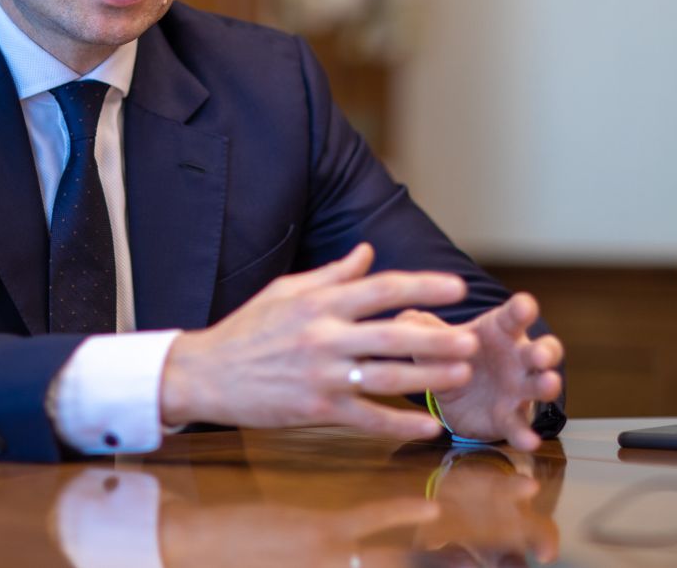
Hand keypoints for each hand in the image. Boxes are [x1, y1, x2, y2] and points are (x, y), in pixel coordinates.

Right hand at [160, 243, 480, 440]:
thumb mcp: (285, 291)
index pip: (381, 288)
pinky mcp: (316, 409)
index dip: (423, 287)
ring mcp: (321, 375)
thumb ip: (332, 274)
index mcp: (319, 303)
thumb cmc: (248, 329)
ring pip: (387, 376)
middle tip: (471, 339)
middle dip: (436, 337)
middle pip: (392, 334)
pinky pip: (368, 418)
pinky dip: (400, 422)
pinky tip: (427, 424)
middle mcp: (324, 336)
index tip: (457, 287)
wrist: (206, 374)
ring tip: (460, 374)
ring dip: (428, 376)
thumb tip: (368, 252)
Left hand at [398, 294, 562, 449]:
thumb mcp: (436, 340)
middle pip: (541, 349)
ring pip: (541, 385)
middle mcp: (517, 357)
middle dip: (544, 350)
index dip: (522, 309)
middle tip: (539, 354)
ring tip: (548, 384)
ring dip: (548, 385)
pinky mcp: (510, 417)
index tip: (524, 305)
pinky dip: (526, 433)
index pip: (514, 316)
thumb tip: (402, 317)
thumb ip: (422, 328)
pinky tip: (529, 441)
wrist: (456, 398)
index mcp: (499, 330)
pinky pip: (521, 425)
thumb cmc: (453, 355)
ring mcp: (518, 389)